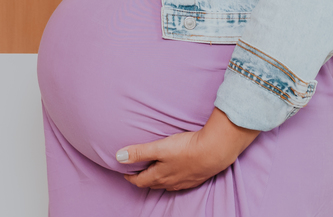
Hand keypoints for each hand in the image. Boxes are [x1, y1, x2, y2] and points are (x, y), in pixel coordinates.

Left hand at [118, 109, 259, 190]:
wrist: (214, 151)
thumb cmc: (186, 149)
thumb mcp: (159, 148)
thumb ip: (139, 152)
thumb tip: (118, 157)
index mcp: (160, 176)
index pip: (140, 181)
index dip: (130, 177)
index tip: (124, 172)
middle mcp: (171, 182)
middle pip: (152, 183)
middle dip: (143, 178)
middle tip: (137, 172)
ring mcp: (184, 182)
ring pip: (166, 184)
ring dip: (158, 179)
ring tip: (154, 172)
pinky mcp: (195, 178)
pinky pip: (179, 182)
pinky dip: (172, 178)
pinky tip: (176, 172)